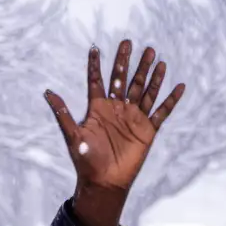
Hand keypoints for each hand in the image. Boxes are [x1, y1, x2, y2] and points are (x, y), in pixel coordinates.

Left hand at [44, 40, 184, 225]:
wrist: (103, 182)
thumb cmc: (85, 161)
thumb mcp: (72, 135)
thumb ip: (62, 113)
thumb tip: (46, 92)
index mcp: (97, 109)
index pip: (97, 82)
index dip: (96, 66)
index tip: (96, 47)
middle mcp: (116, 110)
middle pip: (123, 80)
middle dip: (127, 63)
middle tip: (130, 43)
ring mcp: (133, 118)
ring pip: (143, 91)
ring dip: (149, 75)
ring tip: (155, 56)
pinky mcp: (147, 130)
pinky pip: (162, 111)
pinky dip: (170, 99)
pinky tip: (179, 85)